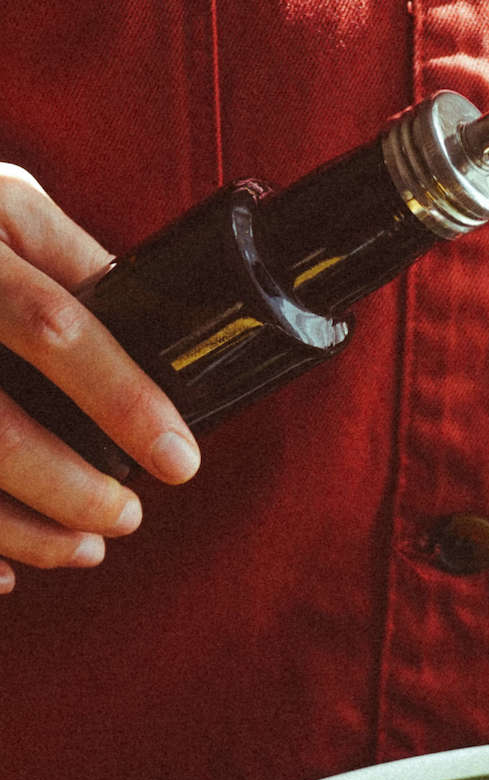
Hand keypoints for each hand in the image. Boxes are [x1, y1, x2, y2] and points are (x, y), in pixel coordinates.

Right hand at [0, 165, 199, 593]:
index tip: (179, 460)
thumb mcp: (0, 207)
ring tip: (85, 548)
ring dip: (27, 535)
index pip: (53, 328)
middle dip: (75, 491)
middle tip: (127, 516)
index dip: (122, 400)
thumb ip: (66, 255)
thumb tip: (155, 329)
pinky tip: (9, 572)